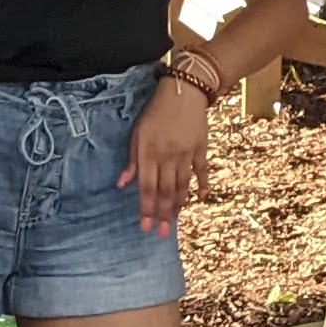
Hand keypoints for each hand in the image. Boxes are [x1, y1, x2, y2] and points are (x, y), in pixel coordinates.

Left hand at [122, 80, 210, 235]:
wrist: (184, 92)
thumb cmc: (155, 112)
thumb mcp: (137, 133)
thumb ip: (132, 160)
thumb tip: (122, 184)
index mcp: (149, 153)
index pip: (146, 187)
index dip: (146, 209)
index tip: (145, 226)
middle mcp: (168, 157)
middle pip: (165, 191)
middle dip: (163, 214)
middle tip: (163, 234)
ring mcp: (186, 154)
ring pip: (182, 184)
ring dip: (179, 204)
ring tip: (176, 220)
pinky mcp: (200, 148)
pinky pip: (201, 170)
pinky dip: (202, 184)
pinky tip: (201, 197)